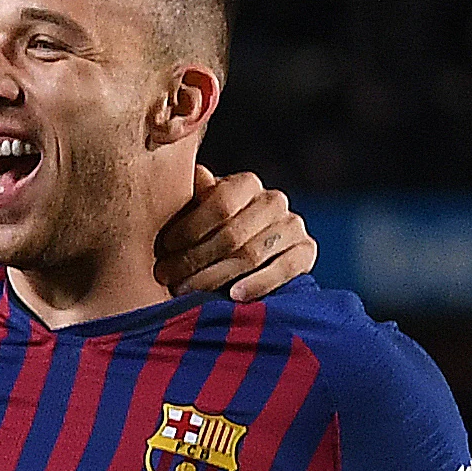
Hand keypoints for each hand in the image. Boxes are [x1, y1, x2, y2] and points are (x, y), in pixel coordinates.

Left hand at [157, 168, 315, 300]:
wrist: (238, 254)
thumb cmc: (204, 229)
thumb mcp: (192, 210)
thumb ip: (189, 195)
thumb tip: (195, 174)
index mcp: (246, 183)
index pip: (221, 203)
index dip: (190, 227)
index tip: (165, 246)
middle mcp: (273, 200)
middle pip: (233, 234)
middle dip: (194, 259)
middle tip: (166, 276)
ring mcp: (292, 225)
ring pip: (253, 254)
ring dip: (214, 276)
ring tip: (184, 291)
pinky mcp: (306, 251)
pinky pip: (286, 268)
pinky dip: (259, 283)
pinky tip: (233, 296)